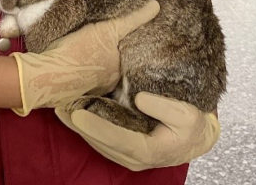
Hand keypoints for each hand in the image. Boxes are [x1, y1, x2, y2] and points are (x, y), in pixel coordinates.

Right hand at [11, 1, 159, 115]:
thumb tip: (157, 6)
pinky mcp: (70, 93)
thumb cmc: (79, 52)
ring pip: (96, 74)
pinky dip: (78, 73)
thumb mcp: (108, 30)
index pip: (127, 57)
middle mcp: (106, 85)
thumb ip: (133, 20)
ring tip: (88, 52)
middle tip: (103, 44)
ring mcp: (88, 90)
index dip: (125, 47)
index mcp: (118, 73)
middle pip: (113, 67)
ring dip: (94, 66)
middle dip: (111, 58)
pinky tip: (73, 63)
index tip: (123, 38)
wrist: (45, 74)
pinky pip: (79, 81)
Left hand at [55, 92, 219, 170]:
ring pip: (96, 143)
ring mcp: (127, 156)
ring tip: (61, 109)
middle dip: (79, 127)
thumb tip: (139, 98)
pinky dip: (85, 127)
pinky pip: (99, 139)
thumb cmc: (191, 125)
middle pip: (101, 143)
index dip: (97, 127)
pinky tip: (73, 114)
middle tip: (60, 108)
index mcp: (150, 150)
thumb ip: (164, 107)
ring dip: (78, 128)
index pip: (118, 139)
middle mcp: (134, 158)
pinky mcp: (122, 149)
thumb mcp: (187, 115)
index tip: (78, 115)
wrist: (195, 137)